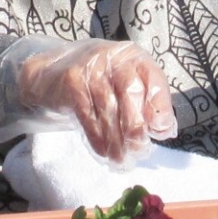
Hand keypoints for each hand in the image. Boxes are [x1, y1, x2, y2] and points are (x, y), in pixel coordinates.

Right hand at [9, 38, 177, 163]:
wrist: (51, 74)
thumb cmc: (99, 84)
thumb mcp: (125, 87)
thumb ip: (147, 104)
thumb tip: (166, 130)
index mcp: (134, 57)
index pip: (154, 79)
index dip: (160, 107)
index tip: (160, 132)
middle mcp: (114, 58)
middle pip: (131, 92)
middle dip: (137, 127)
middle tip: (139, 152)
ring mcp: (90, 68)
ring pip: (109, 108)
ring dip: (117, 140)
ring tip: (121, 160)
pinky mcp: (71, 83)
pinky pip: (88, 115)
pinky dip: (98, 138)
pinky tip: (103, 153)